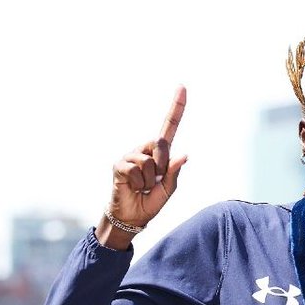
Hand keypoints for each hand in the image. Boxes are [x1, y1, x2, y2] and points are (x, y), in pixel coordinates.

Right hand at [100, 86, 188, 246]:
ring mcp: (130, 156)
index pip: (169, 127)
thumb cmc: (151, 201)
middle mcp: (144, 150)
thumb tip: (184, 154)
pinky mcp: (119, 165)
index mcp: (160, 153)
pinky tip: (132, 186)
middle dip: (163, 165)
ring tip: (143, 186)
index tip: (182, 87)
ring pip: (149, 161)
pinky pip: (136, 169)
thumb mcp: (169, 189)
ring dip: (150, 179)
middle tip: (154, 181)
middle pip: (161, 144)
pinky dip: (139, 183)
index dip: (176, 108)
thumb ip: (175, 172)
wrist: (132, 217)